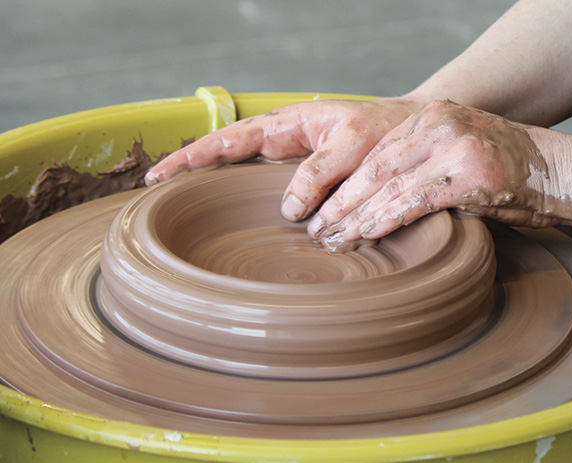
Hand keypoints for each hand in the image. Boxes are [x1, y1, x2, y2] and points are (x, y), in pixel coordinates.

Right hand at [145, 97, 424, 219]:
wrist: (406, 134)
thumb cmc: (382, 131)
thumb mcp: (353, 145)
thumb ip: (319, 171)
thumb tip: (289, 210)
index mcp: (286, 125)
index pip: (229, 139)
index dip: (195, 156)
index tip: (163, 174)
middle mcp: (281, 143)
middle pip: (223, 154)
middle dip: (189, 169)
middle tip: (155, 190)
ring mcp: (289, 163)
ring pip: (240, 173)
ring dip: (210, 186)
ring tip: (180, 205)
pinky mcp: (302, 182)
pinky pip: (265, 190)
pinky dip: (244, 200)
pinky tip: (231, 218)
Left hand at [309, 100, 571, 250]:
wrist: (558, 169)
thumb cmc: (504, 169)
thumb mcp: (453, 153)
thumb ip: (417, 165)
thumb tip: (371, 202)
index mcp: (428, 117)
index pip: (374, 156)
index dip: (345, 187)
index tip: (322, 210)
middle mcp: (437, 126)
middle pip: (374, 170)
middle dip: (341, 204)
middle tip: (318, 230)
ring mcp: (453, 147)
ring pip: (388, 187)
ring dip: (356, 218)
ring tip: (334, 239)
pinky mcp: (468, 174)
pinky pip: (414, 201)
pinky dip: (386, 220)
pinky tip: (366, 234)